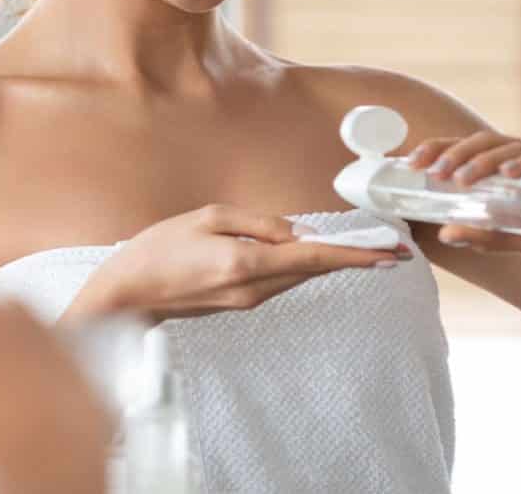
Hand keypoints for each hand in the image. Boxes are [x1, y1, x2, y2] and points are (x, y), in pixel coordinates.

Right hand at [82, 203, 413, 323]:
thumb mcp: (207, 216)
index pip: (312, 258)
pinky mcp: (239, 303)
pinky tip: (310, 255)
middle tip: (392, 250)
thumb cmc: (159, 248)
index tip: (388, 254)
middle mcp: (253, 289)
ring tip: (363, 250)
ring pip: (298, 277)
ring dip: (329, 263)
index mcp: (245, 263)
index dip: (354, 255)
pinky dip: (301, 267)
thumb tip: (297, 232)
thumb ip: (257, 223)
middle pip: (313, 270)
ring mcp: (247, 301)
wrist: (128, 294)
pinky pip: (279, 281)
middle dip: (353, 259)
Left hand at [406, 130, 520, 274]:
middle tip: (432, 171)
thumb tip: (447, 235)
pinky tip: (508, 172)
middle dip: (454, 153)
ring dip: (484, 160)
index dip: (440, 148)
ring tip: (461, 176)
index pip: (471, 148)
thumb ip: (491, 236)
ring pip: (513, 147)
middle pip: (486, 140)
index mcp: (517, 165)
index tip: (411, 161)